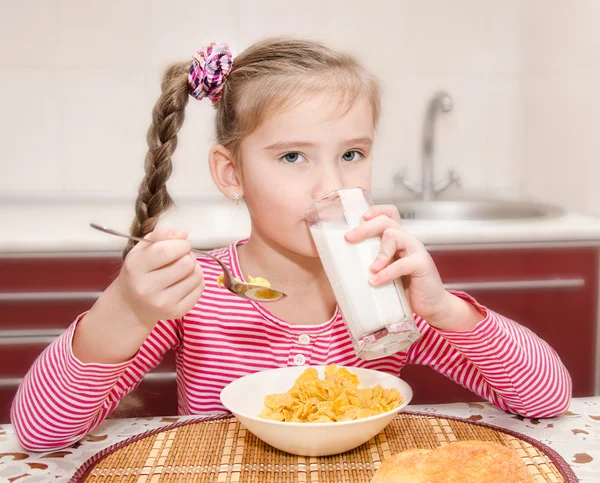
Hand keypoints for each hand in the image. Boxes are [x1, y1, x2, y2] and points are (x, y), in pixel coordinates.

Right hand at [115, 225, 204, 328]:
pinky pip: (200, 289)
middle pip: (186, 264)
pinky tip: (185, 281)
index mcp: (136, 267)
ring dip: (194, 268)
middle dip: (188, 256)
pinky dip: (197, 281)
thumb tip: (183, 233)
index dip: (181, 244)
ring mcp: (162, 303)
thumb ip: (161, 234)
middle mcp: (147, 288)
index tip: (181, 244)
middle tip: (181, 258)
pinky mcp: (176, 312)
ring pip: (196, 276)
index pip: (167, 251)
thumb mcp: (143, 248)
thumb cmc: (141, 270)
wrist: (133, 305)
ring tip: (182, 269)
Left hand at [344, 205, 477, 329]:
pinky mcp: (422, 264)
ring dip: (379, 252)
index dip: (376, 211)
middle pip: (386, 222)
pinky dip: (386, 273)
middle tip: (349, 238)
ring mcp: (416, 250)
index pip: (389, 214)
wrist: (430, 305)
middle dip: (365, 228)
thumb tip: (345, 263)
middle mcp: (408, 240)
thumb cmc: (407, 289)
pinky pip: (402, 263)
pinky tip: (375, 281)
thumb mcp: (386, 272)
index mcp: (399, 239)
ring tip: (371, 269)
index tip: (361, 217)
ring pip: (394, 235)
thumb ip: (373, 263)